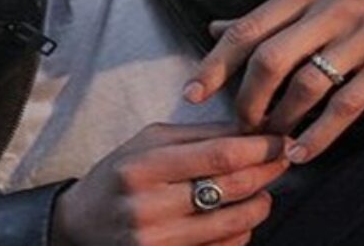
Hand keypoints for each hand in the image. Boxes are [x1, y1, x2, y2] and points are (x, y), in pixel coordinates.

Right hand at [52, 122, 290, 245]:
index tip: (280, 140)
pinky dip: (241, 231)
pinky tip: (240, 217)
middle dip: (268, 171)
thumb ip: (197, 135)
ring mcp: (158, 242)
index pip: (219, 155)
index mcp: (144, 167)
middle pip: (232, 187)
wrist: (79, 226)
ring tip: (263, 191)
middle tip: (284, 160)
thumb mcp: (147, 143)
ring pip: (234, 223)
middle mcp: (150, 207)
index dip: (259, 148)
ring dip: (260, 204)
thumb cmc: (118, 177)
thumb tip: (249, 129)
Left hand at [181, 0, 363, 164]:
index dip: (215, 65)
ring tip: (274, 142)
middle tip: (244, 126)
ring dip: (282, 120)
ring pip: (305, 84)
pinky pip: (347, 104)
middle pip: (268, 59)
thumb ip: (270, 14)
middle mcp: (329, 8)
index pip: (247, 28)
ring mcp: (361, 35)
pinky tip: (305, 152)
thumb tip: (217, 27)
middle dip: (248, 100)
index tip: (193, 94)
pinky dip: (321, 134)